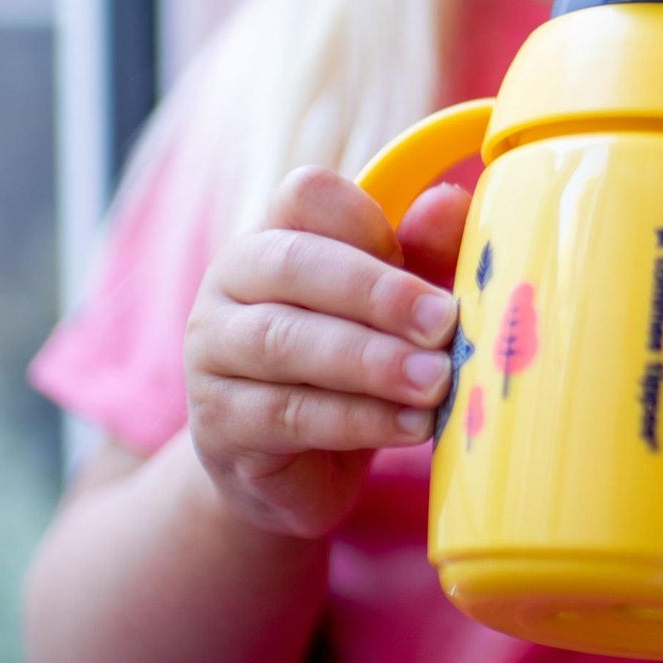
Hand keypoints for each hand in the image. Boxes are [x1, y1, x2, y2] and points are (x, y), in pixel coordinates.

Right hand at [184, 166, 469, 539]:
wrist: (297, 467)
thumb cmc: (357, 364)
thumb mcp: (398, 306)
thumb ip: (425, 253)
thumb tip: (450, 203)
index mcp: (277, 234)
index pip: (304, 195)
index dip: (361, 218)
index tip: (412, 253)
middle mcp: (231, 282)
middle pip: (293, 264)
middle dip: (377, 293)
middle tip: (444, 323)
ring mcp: (212, 352)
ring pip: (284, 343)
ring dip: (371, 362)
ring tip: (436, 381)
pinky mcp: (217, 423)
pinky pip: (287, 414)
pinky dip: (359, 419)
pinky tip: (413, 424)